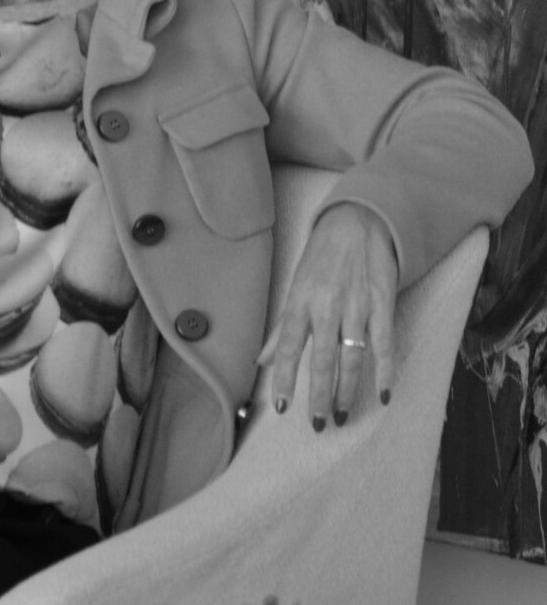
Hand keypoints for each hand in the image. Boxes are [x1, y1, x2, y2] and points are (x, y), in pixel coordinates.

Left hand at [258, 202, 397, 429]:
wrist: (356, 223)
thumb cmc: (320, 257)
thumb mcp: (295, 287)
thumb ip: (282, 328)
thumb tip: (262, 360)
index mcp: (300, 302)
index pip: (289, 348)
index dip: (285, 379)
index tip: (282, 408)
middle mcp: (326, 306)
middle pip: (322, 360)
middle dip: (320, 396)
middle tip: (319, 424)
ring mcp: (356, 306)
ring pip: (352, 357)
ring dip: (348, 390)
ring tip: (344, 416)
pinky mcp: (382, 304)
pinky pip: (384, 344)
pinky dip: (385, 370)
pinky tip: (384, 394)